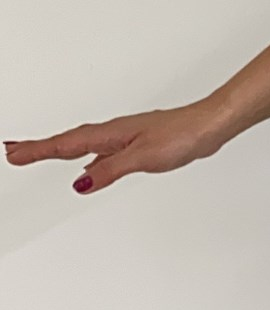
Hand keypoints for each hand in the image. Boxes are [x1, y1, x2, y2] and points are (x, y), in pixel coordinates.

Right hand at [4, 100, 235, 193]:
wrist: (210, 125)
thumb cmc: (183, 134)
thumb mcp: (143, 157)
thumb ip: (110, 170)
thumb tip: (80, 183)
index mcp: (111, 134)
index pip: (67, 144)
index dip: (39, 150)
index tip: (12, 153)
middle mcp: (115, 133)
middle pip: (68, 141)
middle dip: (39, 147)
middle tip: (12, 151)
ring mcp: (125, 138)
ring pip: (83, 145)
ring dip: (58, 149)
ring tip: (37, 153)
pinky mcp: (137, 144)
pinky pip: (101, 150)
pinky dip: (85, 157)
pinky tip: (88, 167)